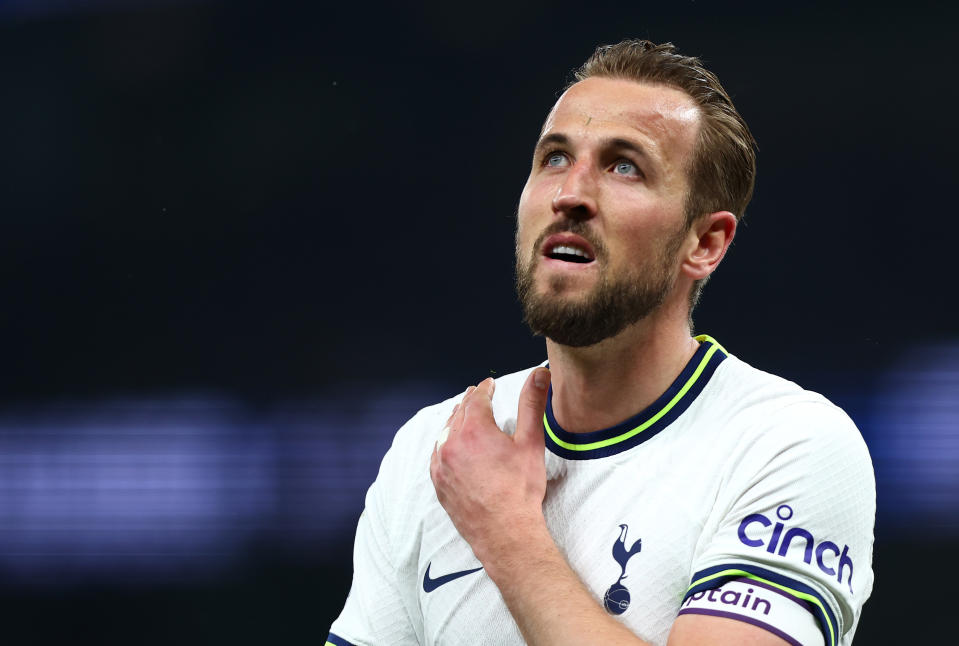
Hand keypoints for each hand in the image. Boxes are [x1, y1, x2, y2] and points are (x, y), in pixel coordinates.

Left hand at [430, 368, 551, 564]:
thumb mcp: (531, 442)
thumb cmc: (521, 489)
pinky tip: (449, 444)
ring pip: (445, 433)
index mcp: (474, 429)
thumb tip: (539, 374)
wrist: (505, 532)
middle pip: (459, 413)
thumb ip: (532, 404)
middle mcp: (452, 443)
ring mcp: (442, 465)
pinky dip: (444, 443)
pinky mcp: (439, 483)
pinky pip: (437, 455)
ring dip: (454, 420)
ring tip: (461, 414)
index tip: (489, 384)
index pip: (477, 399)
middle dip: (469, 401)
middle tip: (475, 393)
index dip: (485, 389)